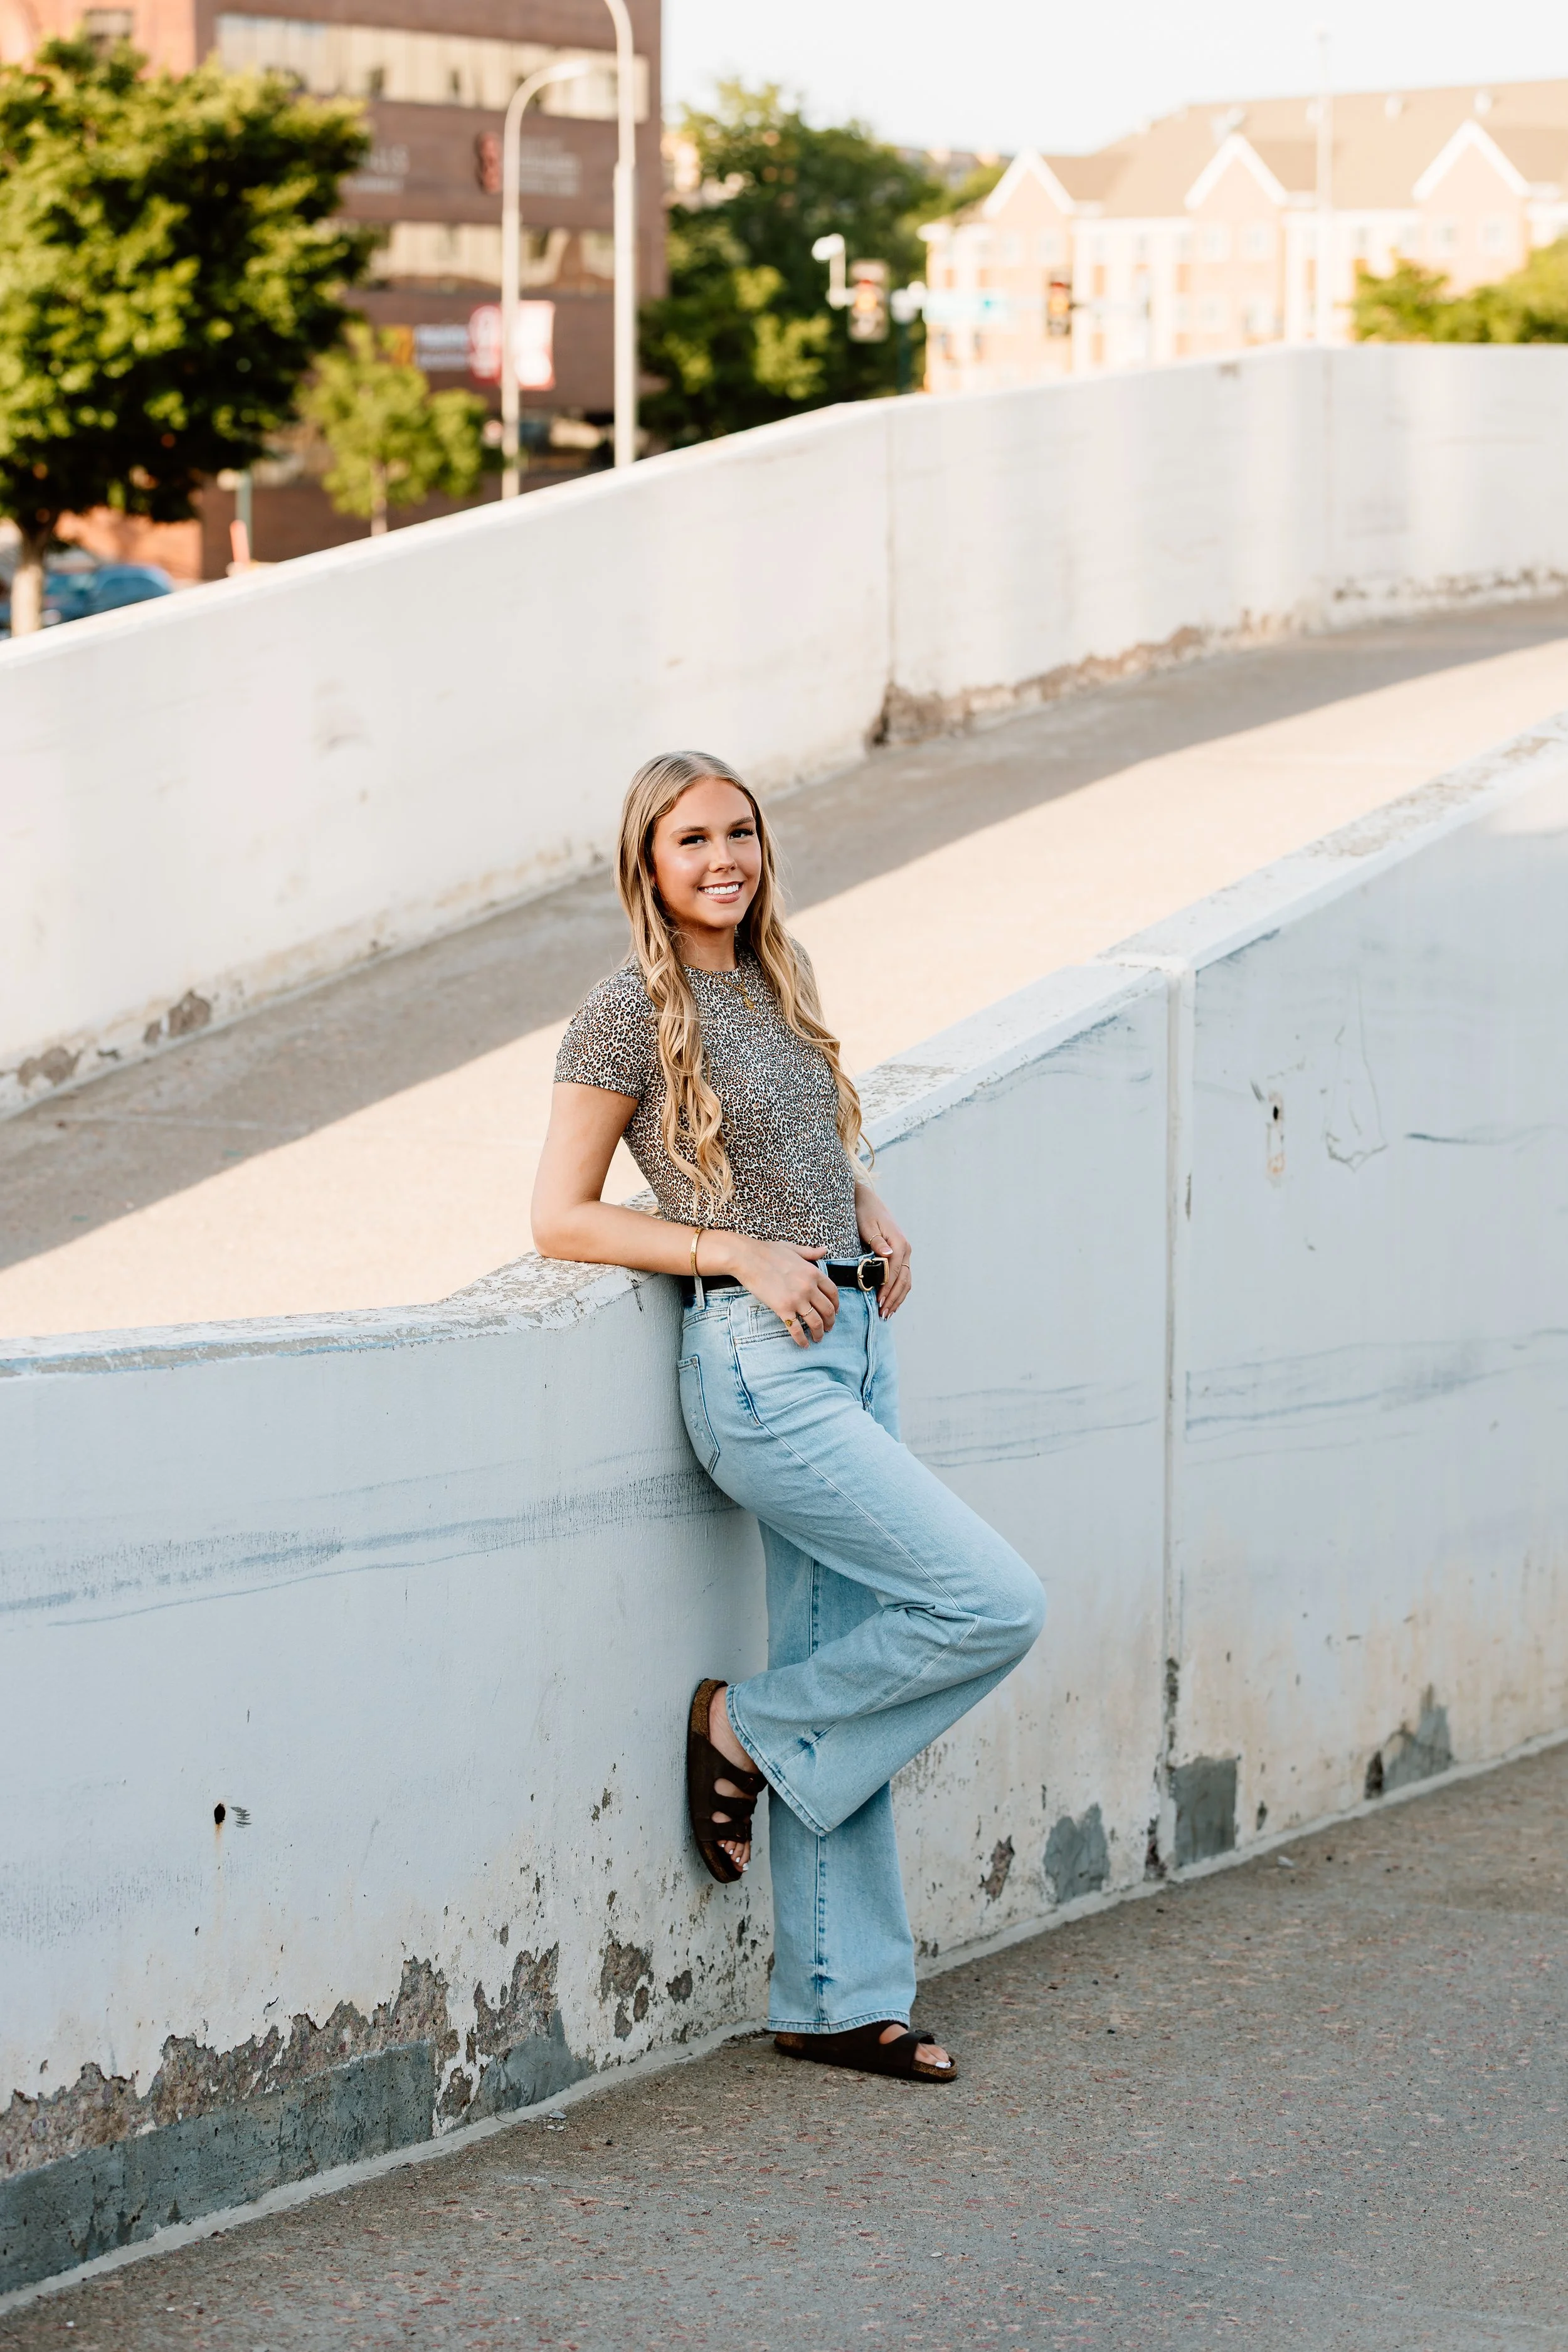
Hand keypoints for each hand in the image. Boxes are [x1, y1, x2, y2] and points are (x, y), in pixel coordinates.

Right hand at [725, 1237, 838, 1346]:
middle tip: (829, 1328)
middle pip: (827, 1310)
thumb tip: (824, 1250)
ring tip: (819, 1338)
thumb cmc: (768, 1252)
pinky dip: (801, 1339)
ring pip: (815, 1322)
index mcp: (813, 1272)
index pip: (833, 1292)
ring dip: (819, 1333)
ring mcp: (796, 1299)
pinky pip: (795, 1328)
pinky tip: (803, 1345)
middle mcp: (808, 1287)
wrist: (747, 1258)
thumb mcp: (793, 1249)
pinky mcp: (782, 1309)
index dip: (836, 1304)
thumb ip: (810, 1253)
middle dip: (830, 1322)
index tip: (835, 1311)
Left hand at [855, 1184, 911, 1316]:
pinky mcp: (900, 1255)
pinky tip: (891, 1301)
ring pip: (905, 1280)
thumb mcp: (867, 1226)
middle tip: (882, 1313)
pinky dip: (899, 1290)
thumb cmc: (864, 1212)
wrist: (867, 1200)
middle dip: (893, 1298)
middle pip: (903, 1279)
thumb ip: (877, 1242)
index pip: (895, 1272)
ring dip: (897, 1297)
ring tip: (887, 1312)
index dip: (887, 1289)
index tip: (878, 1302)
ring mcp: (905, 1253)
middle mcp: (906, 1249)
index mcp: (900, 1243)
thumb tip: (887, 1255)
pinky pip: (903, 1276)